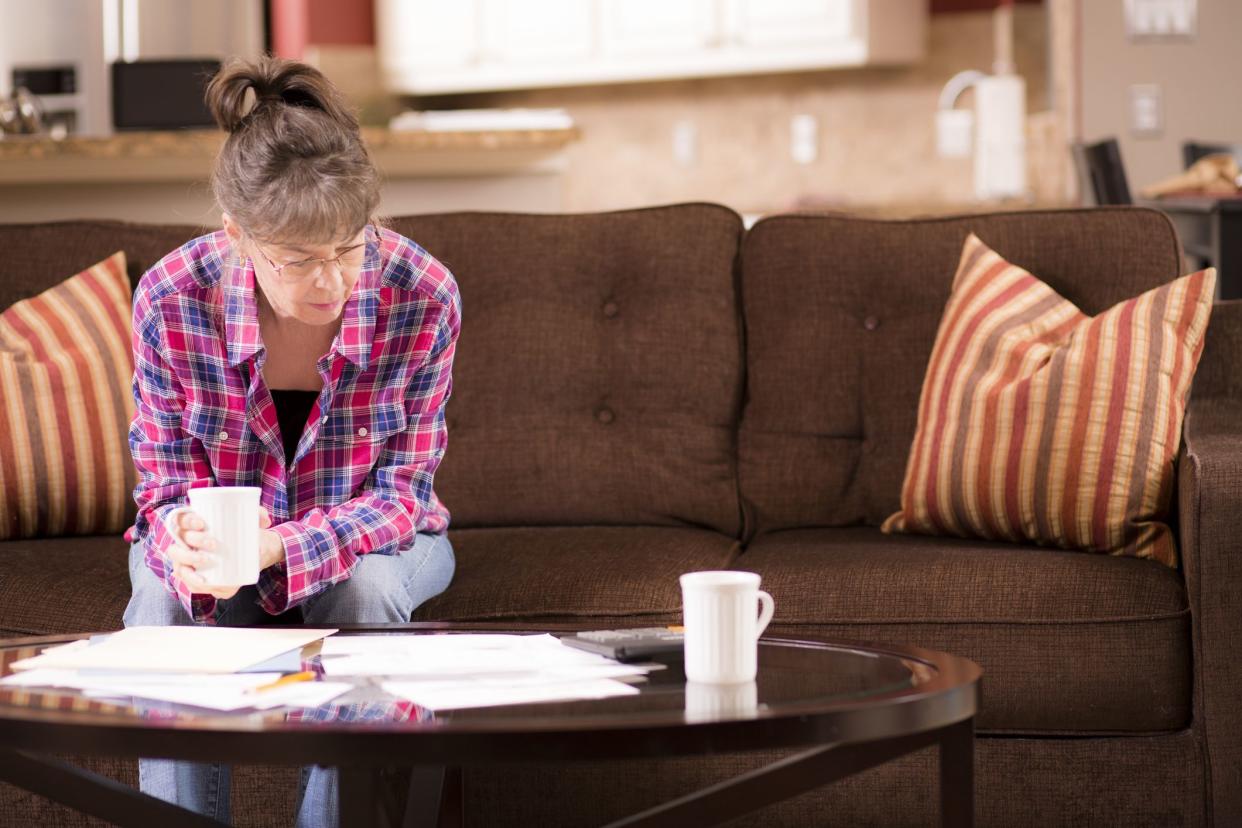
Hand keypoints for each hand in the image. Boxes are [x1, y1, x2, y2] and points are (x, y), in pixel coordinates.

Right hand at [169, 507, 284, 600]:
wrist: (247, 554)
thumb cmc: (241, 533)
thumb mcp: (250, 522)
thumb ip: (258, 515)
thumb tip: (265, 520)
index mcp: (192, 527)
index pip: (180, 520)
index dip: (186, 521)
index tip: (202, 523)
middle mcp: (183, 545)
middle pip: (178, 542)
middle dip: (193, 542)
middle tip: (213, 543)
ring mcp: (186, 564)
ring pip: (179, 565)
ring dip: (190, 563)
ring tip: (207, 560)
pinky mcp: (195, 579)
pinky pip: (189, 583)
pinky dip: (195, 583)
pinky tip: (205, 582)